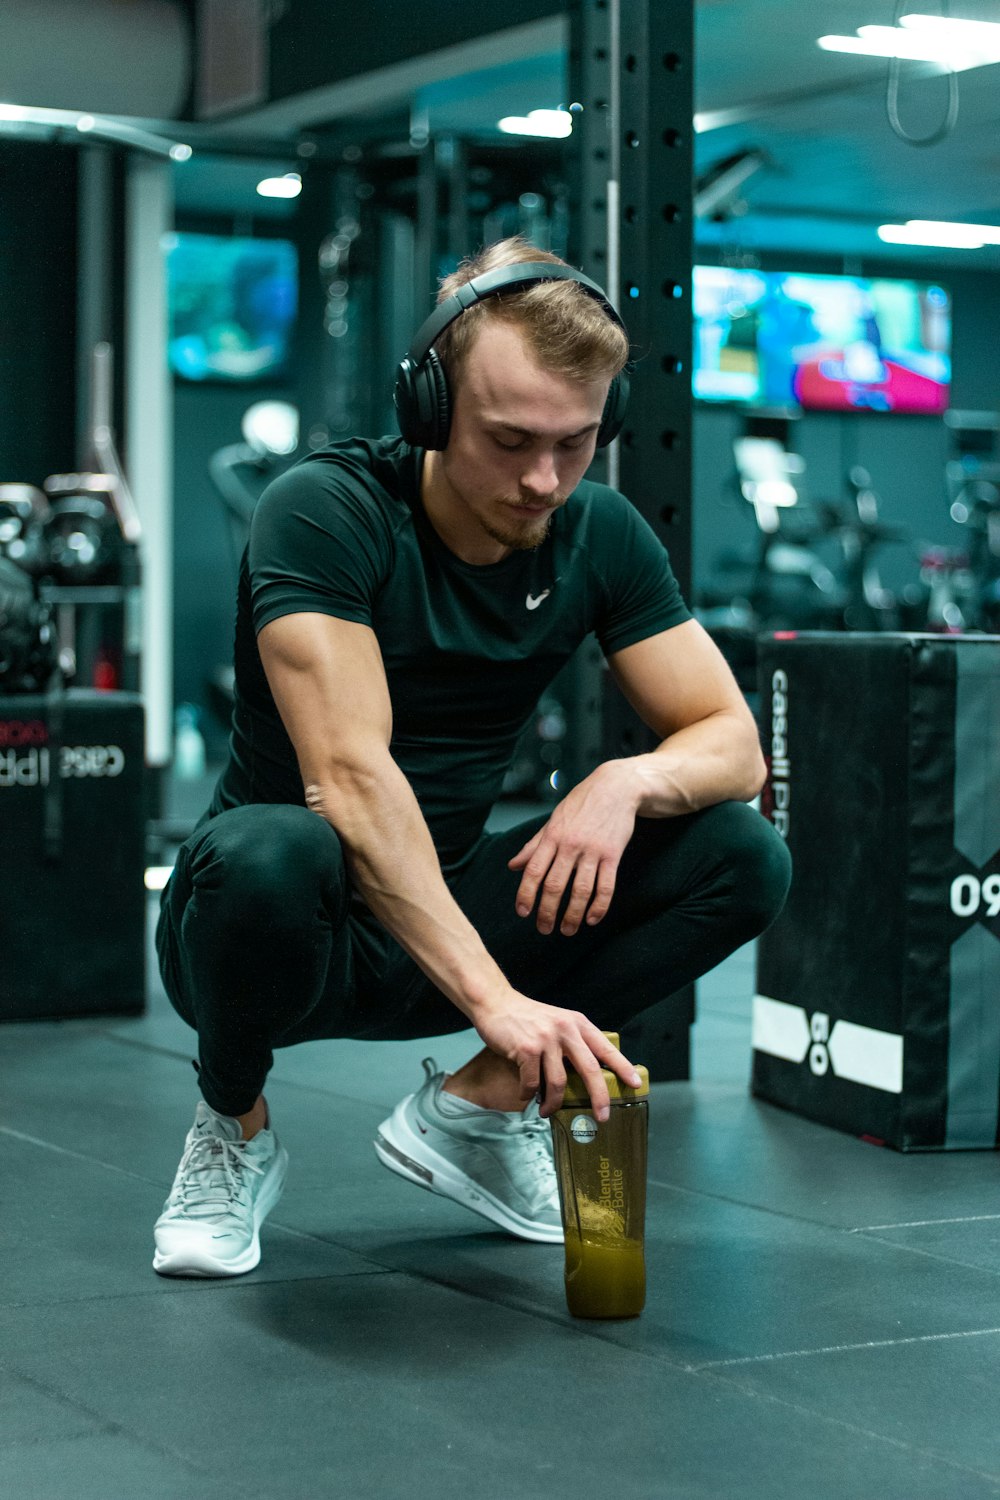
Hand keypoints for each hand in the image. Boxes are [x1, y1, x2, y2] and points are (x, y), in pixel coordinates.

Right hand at [472, 991, 642, 1119]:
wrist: (496, 1003)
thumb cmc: (527, 1017)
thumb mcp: (558, 1022)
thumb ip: (572, 1042)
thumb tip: (585, 1075)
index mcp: (578, 1024)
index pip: (606, 1049)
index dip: (623, 1067)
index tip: (636, 1084)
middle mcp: (566, 1030)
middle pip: (590, 1070)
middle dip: (599, 1097)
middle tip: (602, 1117)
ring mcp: (546, 1040)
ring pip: (559, 1082)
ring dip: (553, 1103)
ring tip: (547, 1111)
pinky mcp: (526, 1049)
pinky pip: (532, 1083)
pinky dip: (529, 1094)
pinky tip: (525, 1095)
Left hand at [508, 760, 638, 934]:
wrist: (617, 787)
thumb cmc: (582, 804)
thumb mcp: (554, 820)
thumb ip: (534, 845)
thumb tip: (512, 866)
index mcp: (552, 836)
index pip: (533, 871)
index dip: (526, 894)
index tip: (522, 913)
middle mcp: (570, 845)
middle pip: (555, 886)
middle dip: (547, 912)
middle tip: (544, 930)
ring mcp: (593, 851)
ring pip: (580, 891)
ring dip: (572, 916)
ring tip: (567, 931)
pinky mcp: (613, 855)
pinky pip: (605, 887)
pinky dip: (599, 907)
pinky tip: (592, 919)